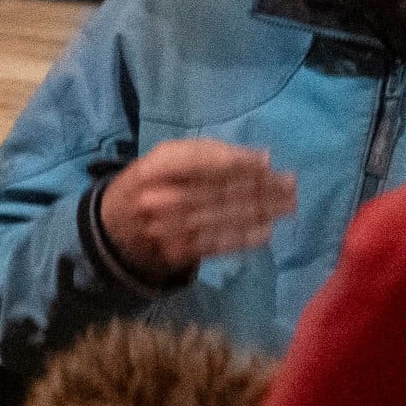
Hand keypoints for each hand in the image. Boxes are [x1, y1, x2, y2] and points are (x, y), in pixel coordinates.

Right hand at [94, 138, 295, 284]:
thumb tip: (263, 158)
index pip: (206, 162)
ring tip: (288, 204)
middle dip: (260, 187)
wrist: (114, 226)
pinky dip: (243, 238)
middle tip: (291, 185)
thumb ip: (209, 154)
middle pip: (219, 191)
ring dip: (261, 211)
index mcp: (154, 168)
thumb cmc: (151, 183)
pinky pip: (216, 244)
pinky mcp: (176, 251)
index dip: (241, 162)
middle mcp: (159, 198)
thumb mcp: (166, 158)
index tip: (270, 163)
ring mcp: (167, 229)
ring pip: (222, 217)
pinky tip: (266, 230)